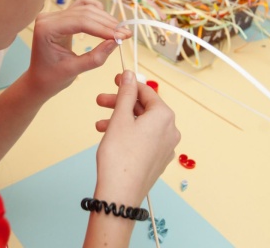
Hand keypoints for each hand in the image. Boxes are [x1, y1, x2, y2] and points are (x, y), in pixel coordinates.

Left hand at [27, 0, 130, 98]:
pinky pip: (82, 8)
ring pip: (86, 8)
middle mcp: (48, 17)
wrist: (38, 80)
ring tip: (120, 31)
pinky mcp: (61, 16)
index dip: (104, 28)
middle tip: (126, 34)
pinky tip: (107, 23)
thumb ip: (96, 57)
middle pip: (85, 13)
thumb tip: (117, 42)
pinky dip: (97, 13)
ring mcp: (54, 15)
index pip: (81, 22)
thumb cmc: (52, 78)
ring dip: (105, 18)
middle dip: (108, 24)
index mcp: (46, 29)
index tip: (123, 36)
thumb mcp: (74, 70)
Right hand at [93, 71, 180, 204]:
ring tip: (99, 123)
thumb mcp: (120, 117)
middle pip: (144, 108)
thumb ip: (126, 93)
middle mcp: (170, 130)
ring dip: (121, 119)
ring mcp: (165, 147)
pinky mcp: (158, 160)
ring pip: (142, 124)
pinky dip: (128, 133)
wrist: (120, 194)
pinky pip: (144, 139)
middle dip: (121, 103)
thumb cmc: (119, 156)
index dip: (128, 84)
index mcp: (164, 116)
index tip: (114, 80)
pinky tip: (110, 137)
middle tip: (100, 100)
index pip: (146, 91)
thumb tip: (130, 75)